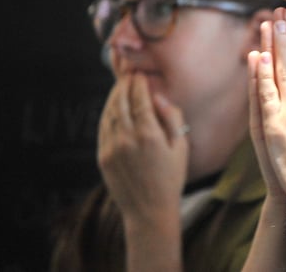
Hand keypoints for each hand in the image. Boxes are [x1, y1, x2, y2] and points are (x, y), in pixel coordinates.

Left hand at [97, 73, 188, 222]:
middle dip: (124, 85)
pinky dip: (107, 113)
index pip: (140, 99)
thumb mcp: (182, 147)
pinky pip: (103, 128)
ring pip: (109, 113)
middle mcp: (128, 139)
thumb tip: (159, 98)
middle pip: (121, 102)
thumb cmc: (171, 178)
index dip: (139, 84)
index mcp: (149, 134)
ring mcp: (112, 148)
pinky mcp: (103, 157)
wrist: (149, 210)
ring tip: (120, 86)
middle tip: (128, 74)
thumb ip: (173, 119)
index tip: (141, 74)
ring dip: (113, 97)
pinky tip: (112, 107)